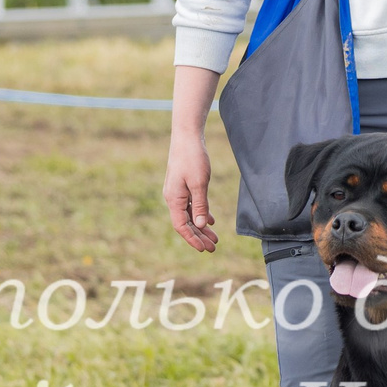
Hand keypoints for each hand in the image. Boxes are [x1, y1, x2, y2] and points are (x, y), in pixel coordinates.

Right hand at [163, 65, 221, 251]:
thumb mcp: (199, 183)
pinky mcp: (183, 185)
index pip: (181, 226)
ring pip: (189, 215)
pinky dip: (200, 213)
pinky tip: (209, 220)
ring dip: (201, 227)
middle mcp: (173, 198)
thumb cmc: (193, 158)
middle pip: (186, 223)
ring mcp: (177, 192)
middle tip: (213, 247)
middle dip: (199, 236)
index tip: (205, 249)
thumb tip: (200, 225)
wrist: (186, 137)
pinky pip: (190, 205)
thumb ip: (199, 205)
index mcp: (174, 199)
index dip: (193, 239)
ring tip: (214, 237)